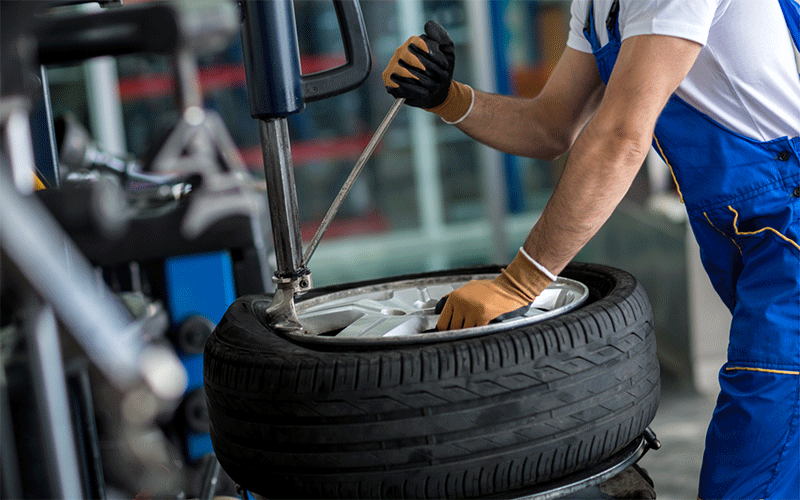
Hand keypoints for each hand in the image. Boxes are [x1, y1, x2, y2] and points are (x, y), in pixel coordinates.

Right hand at [382, 20, 472, 122]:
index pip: (423, 45)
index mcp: (413, 42)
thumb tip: (427, 24)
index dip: (436, 57)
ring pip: (408, 73)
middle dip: (432, 71)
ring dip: (426, 82)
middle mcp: (400, 52)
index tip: (445, 66)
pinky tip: (424, 92)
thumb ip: (441, 37)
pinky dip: (415, 91)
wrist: (437, 92)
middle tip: (441, 78)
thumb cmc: (440, 71)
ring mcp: (393, 67)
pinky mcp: (389, 82)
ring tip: (434, 86)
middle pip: (415, 60)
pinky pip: (400, 86)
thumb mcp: (447, 52)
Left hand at [436, 249, 553, 329]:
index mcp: (455, 297)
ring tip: (475, 326)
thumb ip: (453, 298)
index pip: (442, 322)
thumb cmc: (490, 288)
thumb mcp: (468, 288)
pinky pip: (476, 330)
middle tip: (463, 331)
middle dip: (458, 332)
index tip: (448, 333)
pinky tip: (483, 326)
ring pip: (464, 331)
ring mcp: (471, 310)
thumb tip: (439, 309)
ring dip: (469, 331)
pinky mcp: (483, 316)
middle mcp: (461, 303)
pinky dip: (479, 331)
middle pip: (452, 329)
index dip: (445, 330)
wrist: (509, 287)